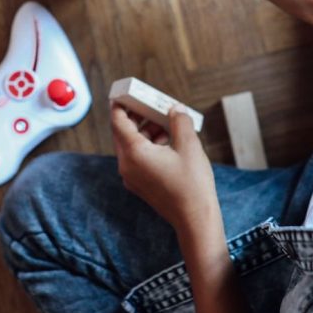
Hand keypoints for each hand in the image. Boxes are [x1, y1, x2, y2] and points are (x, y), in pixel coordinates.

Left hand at [110, 104, 217, 231]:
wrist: (195, 219)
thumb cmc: (192, 184)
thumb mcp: (189, 145)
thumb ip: (179, 121)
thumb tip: (175, 109)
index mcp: (134, 153)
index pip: (118, 121)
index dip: (121, 104)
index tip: (125, 92)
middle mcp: (127, 165)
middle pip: (123, 133)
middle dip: (136, 116)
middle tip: (151, 104)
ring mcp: (132, 177)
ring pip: (131, 145)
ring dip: (145, 131)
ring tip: (166, 122)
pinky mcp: (140, 184)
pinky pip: (138, 158)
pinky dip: (149, 145)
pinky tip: (168, 141)